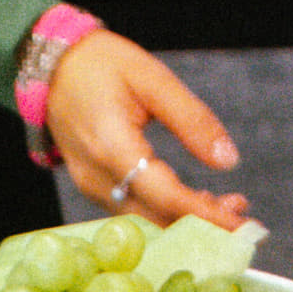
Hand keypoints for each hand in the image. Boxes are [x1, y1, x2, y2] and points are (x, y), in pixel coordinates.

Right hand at [47, 32, 248, 230]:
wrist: (50, 65)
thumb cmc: (100, 64)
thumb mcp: (153, 79)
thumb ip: (192, 120)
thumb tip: (228, 160)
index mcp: (113, 147)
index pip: (165, 196)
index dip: (205, 215)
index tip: (241, 226)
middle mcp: (98, 177)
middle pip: (156, 219)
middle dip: (202, 224)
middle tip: (242, 214)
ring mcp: (91, 186)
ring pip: (146, 221)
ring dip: (187, 220)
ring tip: (227, 204)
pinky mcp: (93, 187)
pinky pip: (134, 211)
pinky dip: (166, 211)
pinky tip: (194, 200)